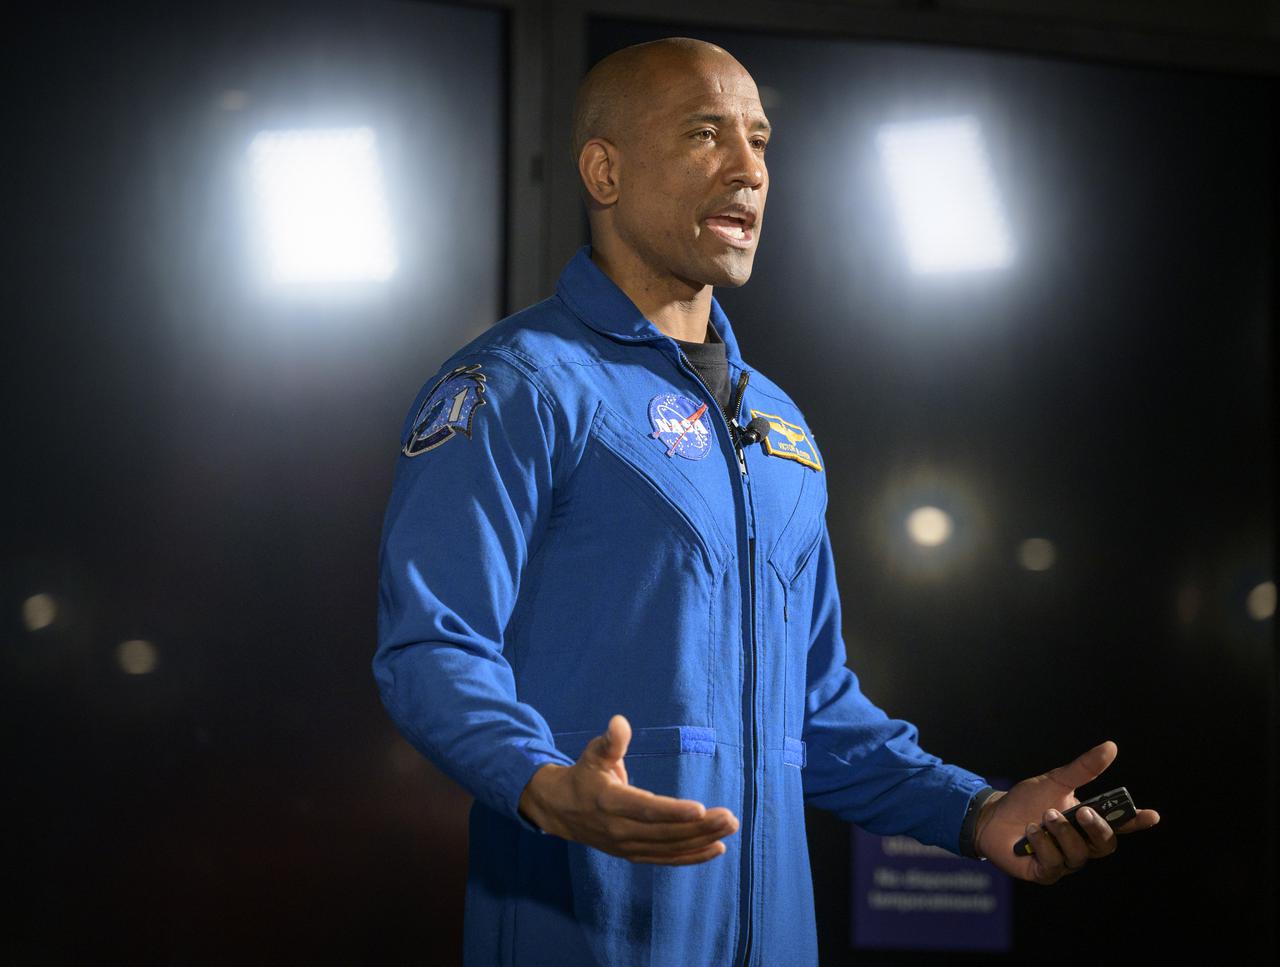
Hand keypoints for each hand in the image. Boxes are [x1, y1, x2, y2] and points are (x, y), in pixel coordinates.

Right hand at [518, 713, 739, 865]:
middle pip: (664, 832)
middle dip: (699, 827)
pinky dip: (692, 856)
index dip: (672, 811)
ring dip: (701, 840)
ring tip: (729, 828)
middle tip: (729, 818)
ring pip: (669, 847)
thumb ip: (611, 741)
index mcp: (608, 801)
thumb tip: (619, 722)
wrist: (562, 810)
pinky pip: (666, 858)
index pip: (645, 808)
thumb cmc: (585, 775)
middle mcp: (618, 829)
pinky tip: (716, 848)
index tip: (700, 808)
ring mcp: (626, 846)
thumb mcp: (593, 753)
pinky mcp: (633, 854)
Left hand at [974, 740, 1159, 884]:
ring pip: (1078, 855)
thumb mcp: (1055, 781)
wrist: (991, 817)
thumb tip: (1111, 747)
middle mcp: (1081, 844)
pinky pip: (1054, 864)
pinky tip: (1030, 830)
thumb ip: (1083, 769)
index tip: (1151, 815)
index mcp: (1088, 822)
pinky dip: (1043, 844)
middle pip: (1105, 845)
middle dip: (1096, 829)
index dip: (1136, 822)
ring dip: (1062, 833)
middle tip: (1082, 812)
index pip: (1119, 825)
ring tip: (1045, 816)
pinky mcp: (1044, 872)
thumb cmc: (1027, 800)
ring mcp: (1064, 861)